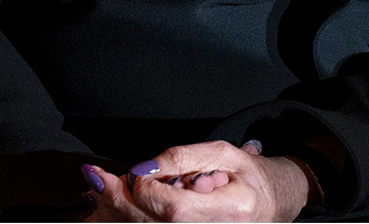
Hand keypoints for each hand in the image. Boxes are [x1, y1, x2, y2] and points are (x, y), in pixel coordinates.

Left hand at [80, 141, 311, 221]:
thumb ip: (181, 158)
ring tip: (100, 191)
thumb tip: (142, 168)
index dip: (146, 190)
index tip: (134, 172)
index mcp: (230, 210)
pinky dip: (127, 219)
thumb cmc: (246, 174)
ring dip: (117, 213)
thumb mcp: (220, 152)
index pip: (174, 209)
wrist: (271, 201)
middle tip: (98, 179)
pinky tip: (110, 206)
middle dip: (120, 202)